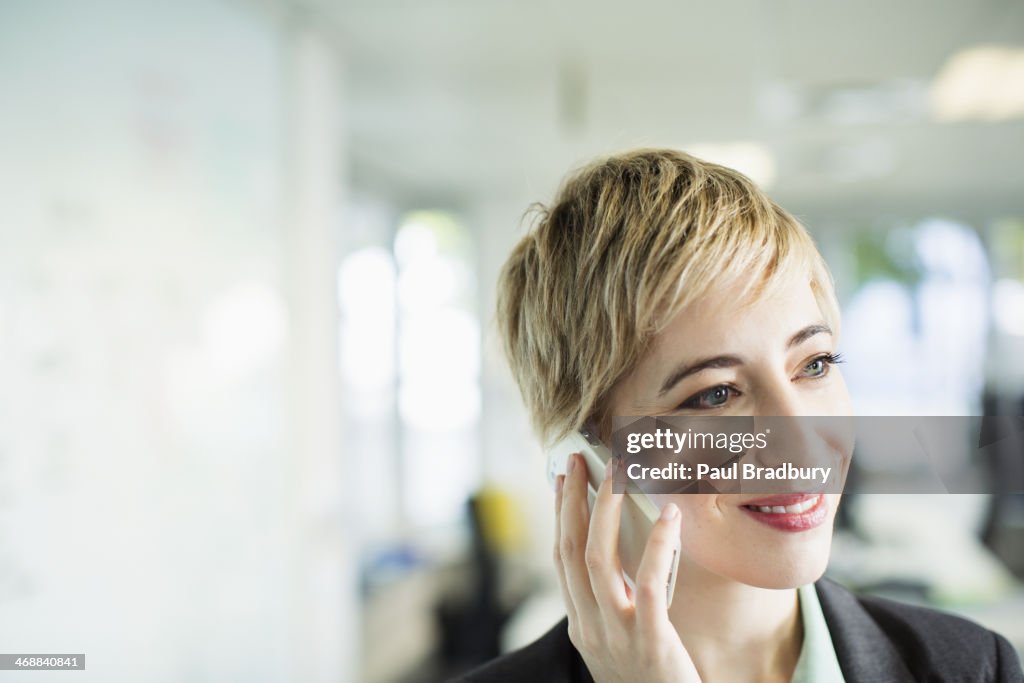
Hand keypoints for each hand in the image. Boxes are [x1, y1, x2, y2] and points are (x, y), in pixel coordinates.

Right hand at [554, 453, 701, 682]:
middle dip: (573, 500)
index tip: (563, 481)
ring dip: (605, 510)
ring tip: (618, 474)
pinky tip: (669, 517)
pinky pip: (648, 585)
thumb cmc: (650, 682)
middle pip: (571, 551)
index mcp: (580, 626)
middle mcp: (589, 627)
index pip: (561, 560)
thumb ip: (610, 608)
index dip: (560, 516)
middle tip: (578, 461)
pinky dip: (657, 547)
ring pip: (599, 560)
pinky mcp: (650, 641)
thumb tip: (614, 563)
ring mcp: (616, 634)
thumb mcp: (617, 645)